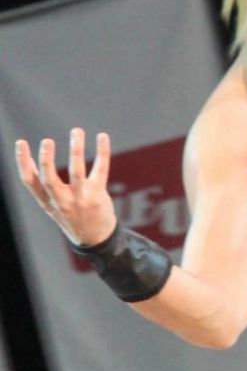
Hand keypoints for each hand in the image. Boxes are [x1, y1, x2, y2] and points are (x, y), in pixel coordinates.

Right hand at [15, 128, 116, 245]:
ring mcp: (81, 198)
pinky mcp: (98, 194)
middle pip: (50, 179)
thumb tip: (28, 161)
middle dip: (47, 159)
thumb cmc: (71, 216)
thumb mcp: (51, 205)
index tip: (21, 142)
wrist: (95, 239)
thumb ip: (41, 185)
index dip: (23, 162)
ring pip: (76, 171)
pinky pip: (100, 169)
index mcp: (47, 202)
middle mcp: (62, 201)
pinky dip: (102, 151)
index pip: (30, 182)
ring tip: (76, 131)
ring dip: (76, 149)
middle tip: (47, 140)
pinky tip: (102, 136)